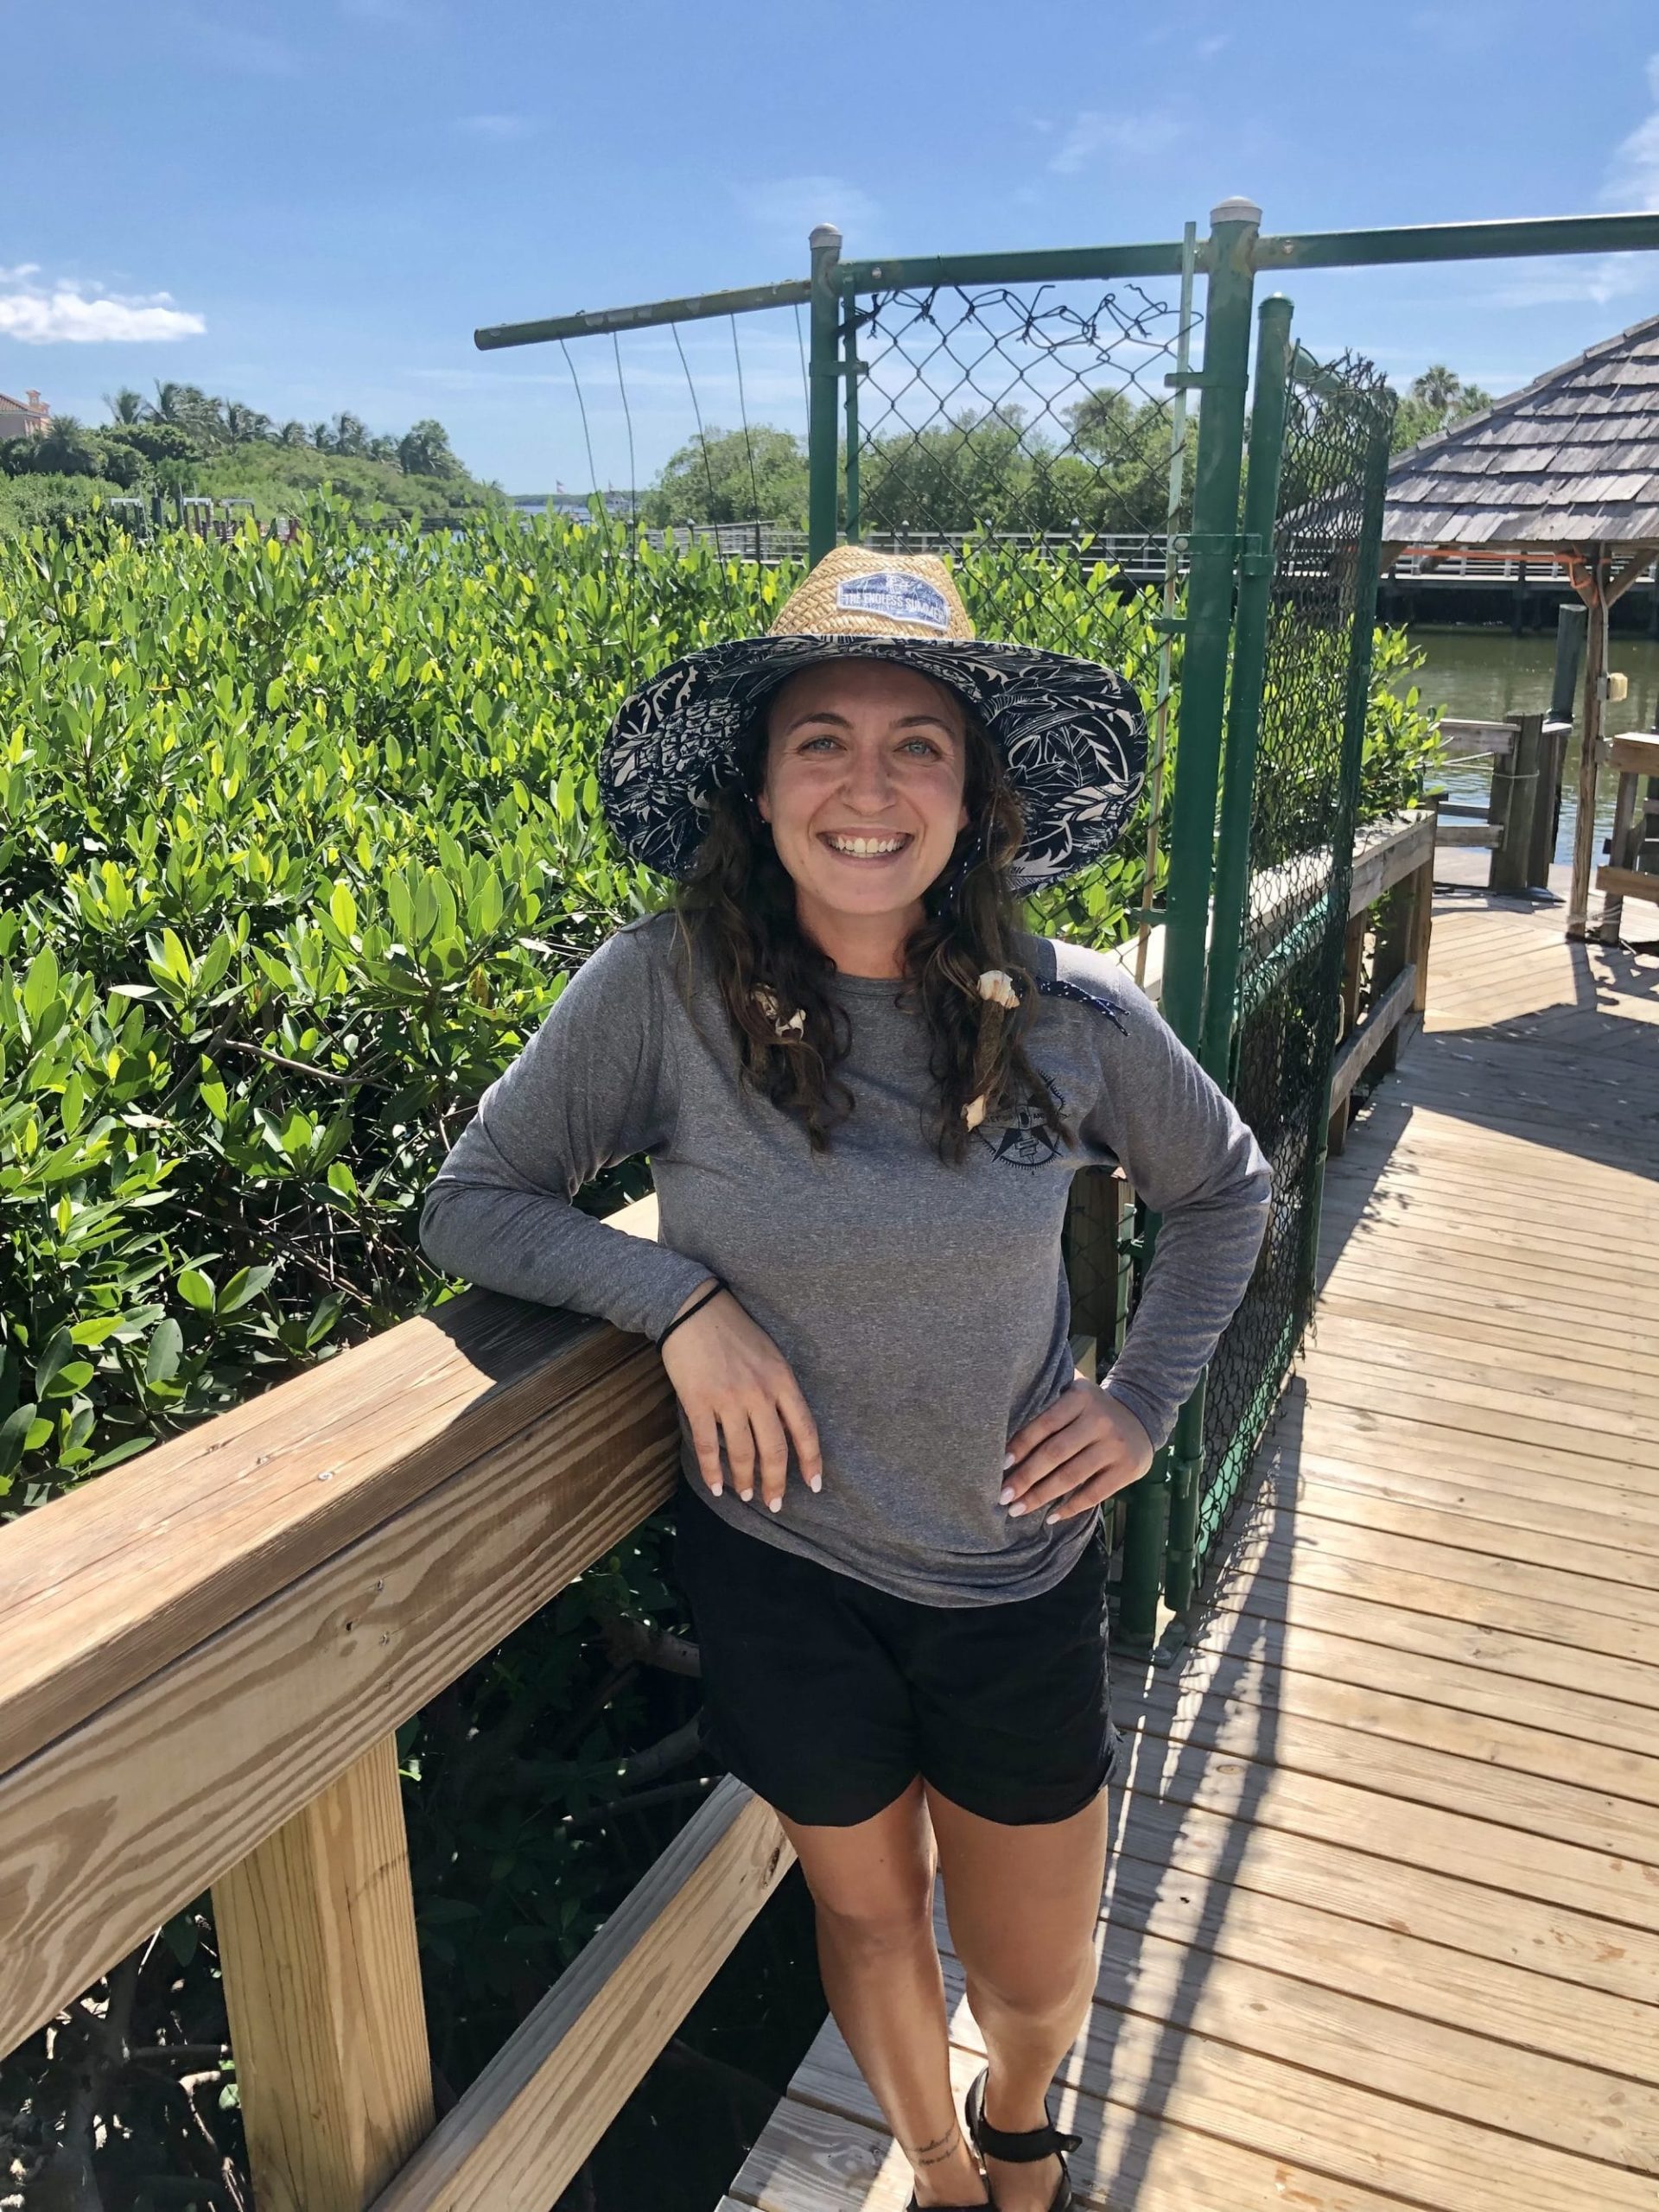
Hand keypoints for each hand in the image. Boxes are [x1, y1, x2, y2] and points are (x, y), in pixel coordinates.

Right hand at [658, 1282, 822, 1512]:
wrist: (693, 1309)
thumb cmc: (734, 1329)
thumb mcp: (771, 1354)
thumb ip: (779, 1389)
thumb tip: (785, 1426)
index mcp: (782, 1380)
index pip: (805, 1430)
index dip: (811, 1462)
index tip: (815, 1485)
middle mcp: (759, 1393)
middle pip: (774, 1450)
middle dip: (776, 1482)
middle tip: (775, 1503)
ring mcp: (728, 1399)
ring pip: (742, 1453)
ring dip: (745, 1480)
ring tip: (745, 1495)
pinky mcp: (699, 1402)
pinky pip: (709, 1446)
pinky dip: (712, 1471)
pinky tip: (716, 1485)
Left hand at [1000, 1379, 1153, 1524]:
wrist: (1141, 1416)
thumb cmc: (1092, 1408)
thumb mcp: (1074, 1392)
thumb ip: (1047, 1398)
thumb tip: (1001, 1420)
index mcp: (1081, 1397)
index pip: (1044, 1424)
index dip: (1021, 1445)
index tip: (1001, 1465)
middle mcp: (1099, 1421)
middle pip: (1055, 1453)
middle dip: (1025, 1477)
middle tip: (1002, 1496)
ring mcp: (1115, 1447)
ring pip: (1071, 1476)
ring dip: (1040, 1496)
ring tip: (1017, 1509)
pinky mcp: (1127, 1470)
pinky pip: (1094, 1494)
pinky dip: (1070, 1508)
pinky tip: (1050, 1517)